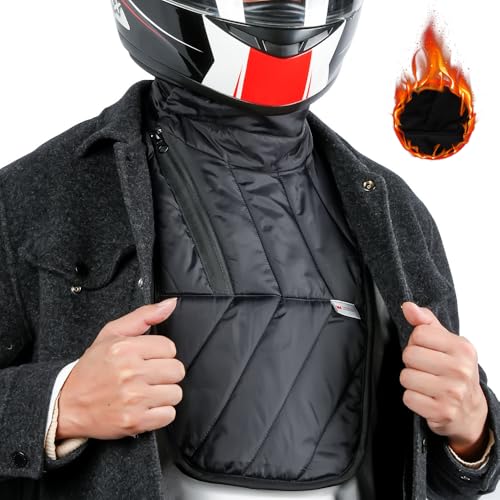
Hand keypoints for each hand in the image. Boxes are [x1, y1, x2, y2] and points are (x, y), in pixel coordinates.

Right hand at [56, 298, 184, 439]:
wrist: (67, 405)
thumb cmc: (92, 368)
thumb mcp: (112, 334)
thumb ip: (144, 316)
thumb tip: (171, 304)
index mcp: (125, 348)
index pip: (170, 347)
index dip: (161, 354)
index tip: (148, 359)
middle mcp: (130, 372)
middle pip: (177, 370)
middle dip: (165, 373)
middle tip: (148, 376)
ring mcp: (133, 398)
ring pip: (175, 393)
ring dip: (164, 394)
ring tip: (145, 392)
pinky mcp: (134, 421)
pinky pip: (168, 415)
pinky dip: (160, 413)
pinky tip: (145, 407)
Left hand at [400, 301, 488, 459]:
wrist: (470, 411)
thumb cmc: (454, 371)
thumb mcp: (446, 343)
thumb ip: (425, 322)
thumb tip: (408, 306)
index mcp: (462, 348)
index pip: (419, 333)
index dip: (416, 342)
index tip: (428, 351)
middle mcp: (461, 370)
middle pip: (409, 355)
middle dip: (412, 362)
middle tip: (426, 369)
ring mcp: (453, 392)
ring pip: (405, 377)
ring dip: (411, 381)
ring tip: (426, 384)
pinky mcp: (442, 412)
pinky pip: (408, 398)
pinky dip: (413, 398)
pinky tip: (426, 398)